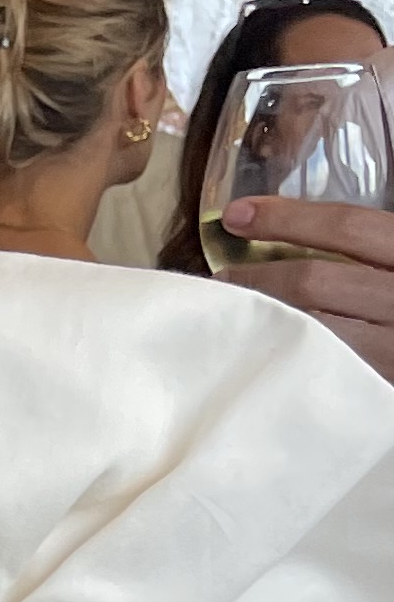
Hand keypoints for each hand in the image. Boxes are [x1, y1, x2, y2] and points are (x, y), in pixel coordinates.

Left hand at [217, 194, 393, 380]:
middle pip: (316, 281)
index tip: (237, 214)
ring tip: (231, 314)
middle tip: (222, 279)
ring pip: (311, 329)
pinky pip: (321, 370)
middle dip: (257, 278)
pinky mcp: (381, 387)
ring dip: (260, 320)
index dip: (287, 217)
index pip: (348, 226)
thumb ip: (376, 244)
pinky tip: (261, 350)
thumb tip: (305, 223)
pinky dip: (283, 356)